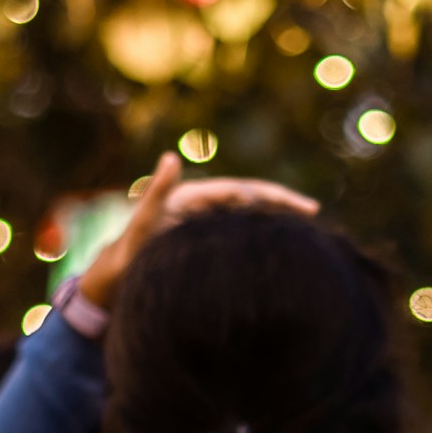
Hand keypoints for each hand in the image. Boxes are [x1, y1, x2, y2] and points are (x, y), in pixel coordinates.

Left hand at [74, 151, 320, 308]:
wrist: (118, 275)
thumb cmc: (129, 252)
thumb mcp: (143, 222)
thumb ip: (157, 192)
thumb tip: (170, 157)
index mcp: (194, 196)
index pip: (241, 190)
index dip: (271, 196)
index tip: (300, 207)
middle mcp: (202, 204)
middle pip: (250, 198)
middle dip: (281, 204)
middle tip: (313, 213)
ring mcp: (204, 222)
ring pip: (248, 216)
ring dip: (274, 219)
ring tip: (306, 229)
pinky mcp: (205, 239)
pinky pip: (238, 233)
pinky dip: (260, 235)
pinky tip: (278, 248)